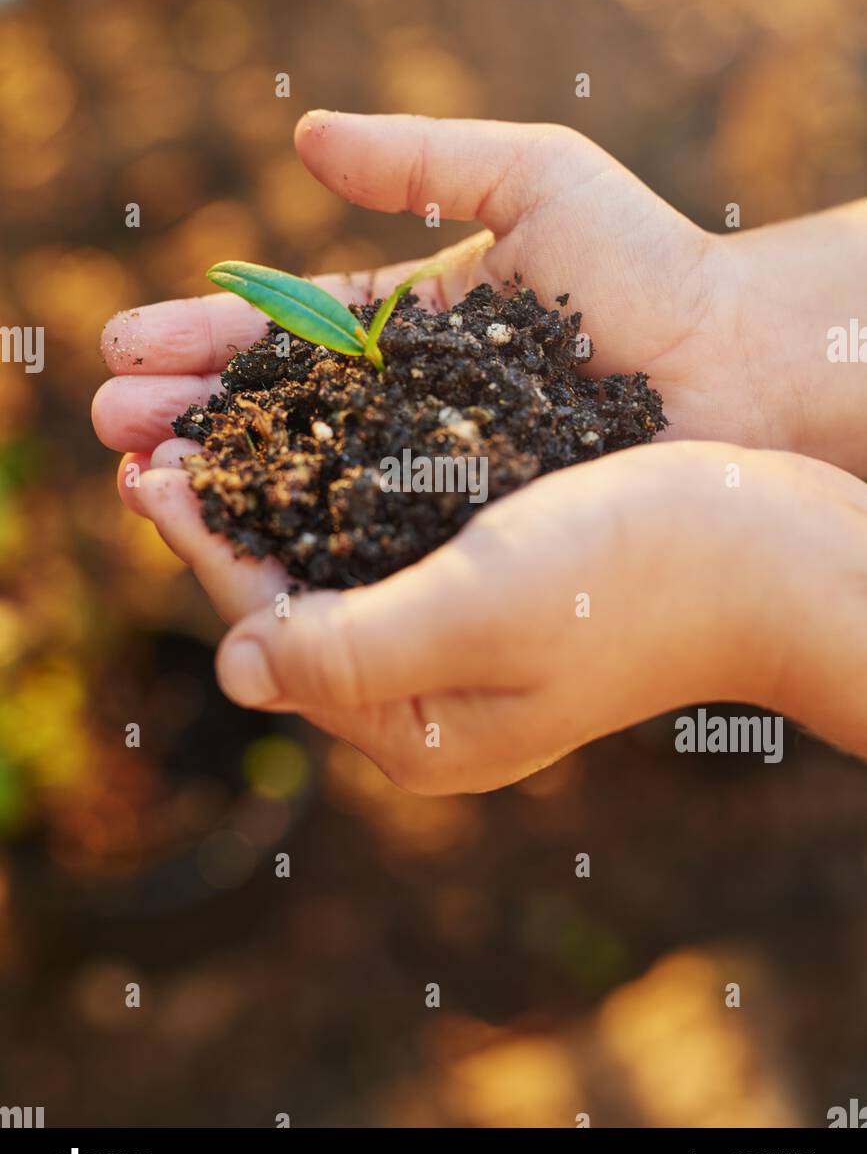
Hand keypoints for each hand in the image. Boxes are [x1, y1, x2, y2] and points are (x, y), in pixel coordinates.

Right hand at [93, 109, 831, 469]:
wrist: (744, 367)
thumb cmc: (649, 265)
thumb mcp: (532, 178)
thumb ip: (420, 159)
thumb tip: (301, 134)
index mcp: (414, 325)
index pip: (290, 330)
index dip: (208, 337)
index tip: (126, 345)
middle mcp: (415, 404)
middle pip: (283, 410)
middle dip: (194, 412)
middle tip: (108, 425)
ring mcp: (441, 473)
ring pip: (315, 476)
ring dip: (226, 476)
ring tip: (142, 477)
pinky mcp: (473, 531)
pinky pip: (377, 534)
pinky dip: (308, 534)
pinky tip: (242, 536)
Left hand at [109, 440, 866, 792]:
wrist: (767, 549)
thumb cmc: (639, 574)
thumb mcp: (482, 609)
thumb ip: (352, 650)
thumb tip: (234, 671)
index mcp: (418, 725)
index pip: (272, 632)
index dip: (204, 546)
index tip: (149, 468)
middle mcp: (429, 699)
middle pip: (290, 602)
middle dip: (223, 520)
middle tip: (150, 441)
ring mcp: (461, 649)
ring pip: (331, 565)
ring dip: (267, 495)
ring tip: (207, 429)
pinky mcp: (492, 596)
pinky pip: (385, 543)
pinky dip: (335, 489)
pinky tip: (306, 437)